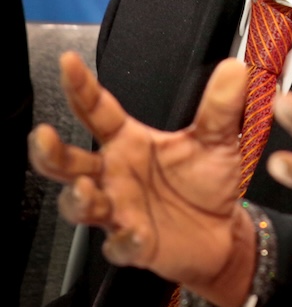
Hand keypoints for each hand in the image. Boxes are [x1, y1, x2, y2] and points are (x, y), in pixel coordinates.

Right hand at [28, 52, 256, 306]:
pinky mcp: (135, 245)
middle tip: (42, 135)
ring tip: (83, 187)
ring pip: (81, 206)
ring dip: (78, 198)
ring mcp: (120, 210)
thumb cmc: (208, 179)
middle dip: (50, 152)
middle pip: (68, 163)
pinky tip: (135, 232)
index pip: (97, 111)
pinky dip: (125, 240)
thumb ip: (221, 107)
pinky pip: (120, 245)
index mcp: (129, 142)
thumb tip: (233, 67)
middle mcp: (115, 175)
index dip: (81, 87)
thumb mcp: (219, 138)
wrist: (222, 230)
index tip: (68, 61)